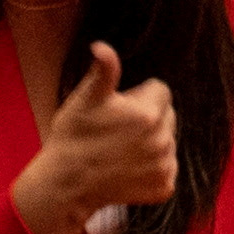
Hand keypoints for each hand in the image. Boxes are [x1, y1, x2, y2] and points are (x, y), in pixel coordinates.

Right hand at [12, 43, 180, 233]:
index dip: (138, 95)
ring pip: (168, 141)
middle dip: (149, 117)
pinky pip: (168, 168)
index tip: (119, 108)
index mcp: (148, 114)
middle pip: (167, 115)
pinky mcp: (163, 187)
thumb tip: (101, 46)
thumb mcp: (86, 98)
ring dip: (152, 141)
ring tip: (122, 149)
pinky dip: (155, 168)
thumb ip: (104, 70)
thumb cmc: (74, 136)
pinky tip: (130, 168)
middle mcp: (162, 140)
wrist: (65, 184)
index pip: (160, 90)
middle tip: (119, 129)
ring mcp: (163, 166)